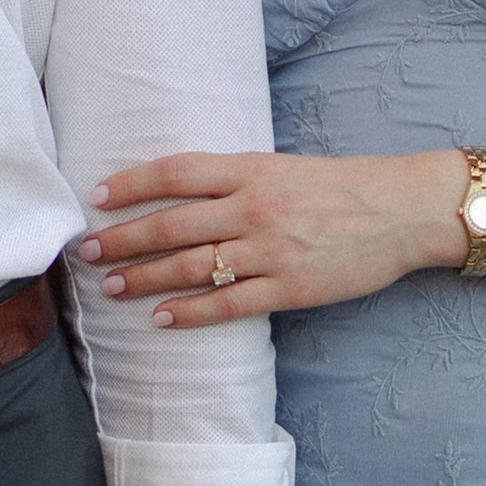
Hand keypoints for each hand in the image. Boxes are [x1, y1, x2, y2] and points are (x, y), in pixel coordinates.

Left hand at [79, 149, 466, 325]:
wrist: (400, 211)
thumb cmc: (339, 186)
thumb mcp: (282, 167)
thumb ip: (234, 179)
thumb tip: (179, 193)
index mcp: (251, 169)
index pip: (176, 172)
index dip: (131, 184)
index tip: (96, 197)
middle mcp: (254, 208)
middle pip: (171, 225)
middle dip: (122, 240)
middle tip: (85, 251)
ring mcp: (270, 251)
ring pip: (191, 267)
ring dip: (144, 279)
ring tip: (111, 287)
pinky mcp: (289, 288)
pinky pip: (228, 305)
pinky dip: (189, 312)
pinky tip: (161, 318)